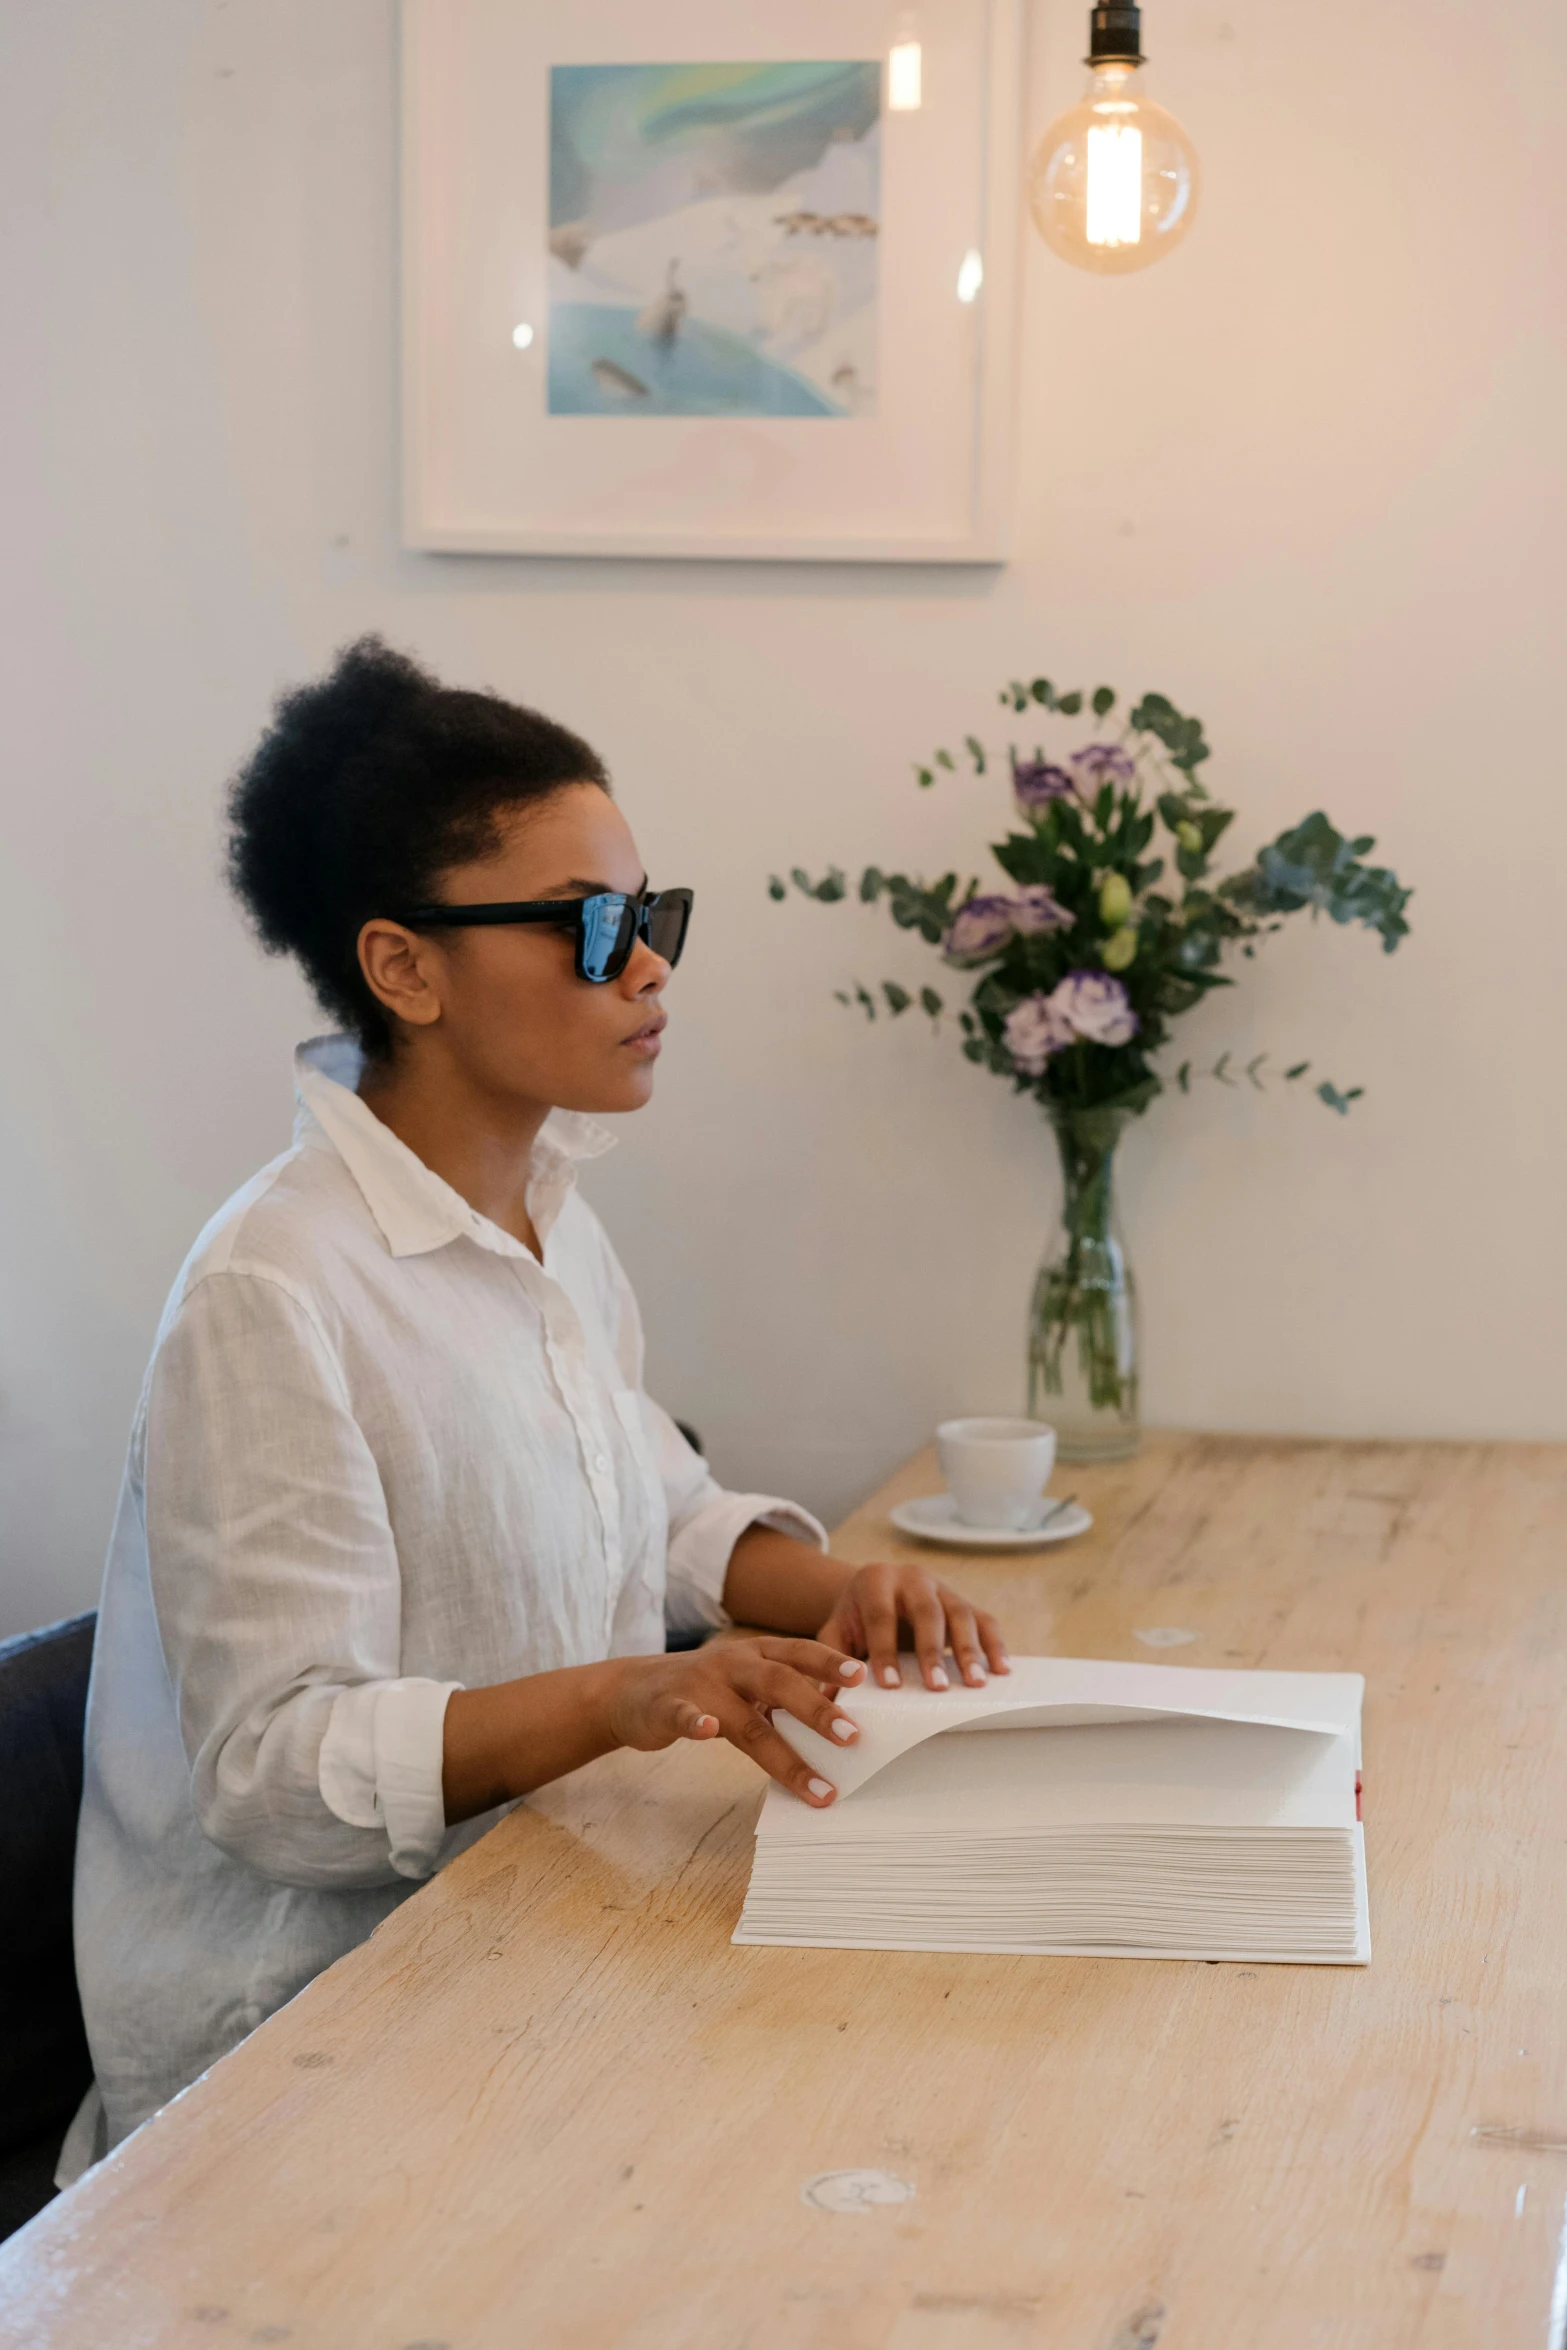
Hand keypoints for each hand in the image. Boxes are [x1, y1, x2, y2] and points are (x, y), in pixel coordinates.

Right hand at [604, 1637, 867, 1806]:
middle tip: (853, 1736)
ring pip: (746, 1718)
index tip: (865, 1676)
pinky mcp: (667, 1707)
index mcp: (754, 1653)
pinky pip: (684, 1714)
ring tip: (815, 1783)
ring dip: (784, 1752)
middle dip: (818, 1709)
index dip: (830, 1662)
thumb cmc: (702, 1688)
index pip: (799, 1652)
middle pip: (780, 1682)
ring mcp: (699, 1684)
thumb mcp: (744, 1681)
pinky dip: (695, 1722)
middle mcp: (731, 1663)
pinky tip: (707, 1731)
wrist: (631, 1690)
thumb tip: (840, 1721)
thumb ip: (782, 1695)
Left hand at [818, 1563, 1008, 1691]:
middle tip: (937, 1688)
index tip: (889, 1686)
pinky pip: (985, 1619)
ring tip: (976, 1684)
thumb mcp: (836, 1630)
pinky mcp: (964, 1601)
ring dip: (970, 1650)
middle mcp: (912, 1578)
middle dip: (932, 1650)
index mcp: (875, 1580)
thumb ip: (831, 1659)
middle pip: (927, 1611)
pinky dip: (995, 1644)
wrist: (875, 1589)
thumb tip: (828, 1700)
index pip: (880, 1614)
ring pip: (960, 1613)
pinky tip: (1002, 1670)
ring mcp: (942, 1588)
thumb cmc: (854, 1617)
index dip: (885, 1649)